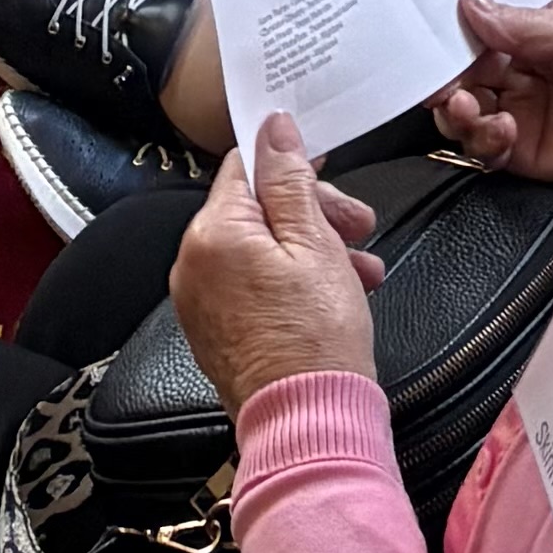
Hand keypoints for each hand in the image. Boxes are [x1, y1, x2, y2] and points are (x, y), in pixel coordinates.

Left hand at [168, 114, 382, 413]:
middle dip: (312, 213)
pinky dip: (288, 281)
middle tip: (357, 227)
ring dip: (310, 250)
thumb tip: (273, 130)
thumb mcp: (315, 243)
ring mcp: (201, 303)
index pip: (245, 167)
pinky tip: (332, 294)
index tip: (324, 171)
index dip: (291, 166)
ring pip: (259, 250)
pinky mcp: (214, 333)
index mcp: (212, 233)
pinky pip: (251, 286)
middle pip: (254, 210)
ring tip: (359, 271)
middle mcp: (193, 265)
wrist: (308, 422)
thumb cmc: (315, 340)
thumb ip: (290, 180)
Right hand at [432, 0, 552, 197]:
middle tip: (444, 79)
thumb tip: (470, 3)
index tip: (430, 26)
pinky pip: (484, 148)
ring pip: (464, 108)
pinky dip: (482, 141)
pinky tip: (502, 131)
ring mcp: (523, 108)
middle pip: (464, 66)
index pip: (484, 18)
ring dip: (457, 109)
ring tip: (469, 108)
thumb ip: (526, 27)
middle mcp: (525, 64)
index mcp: (541, 21)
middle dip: (446, 72)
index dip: (455, 22)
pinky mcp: (525, 151)